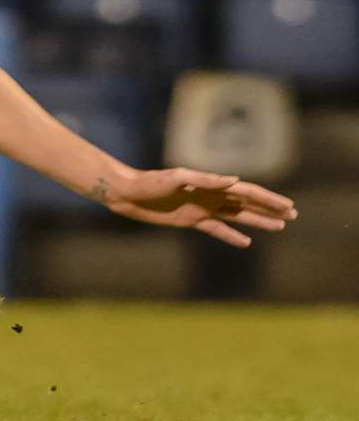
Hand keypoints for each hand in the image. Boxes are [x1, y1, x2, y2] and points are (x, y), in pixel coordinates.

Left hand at [96, 167, 298, 247]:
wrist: (127, 193)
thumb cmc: (150, 182)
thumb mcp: (176, 178)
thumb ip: (205, 180)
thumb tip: (234, 180)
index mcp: (210, 185)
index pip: (246, 192)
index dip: (268, 199)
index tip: (288, 206)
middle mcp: (210, 196)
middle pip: (247, 204)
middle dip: (270, 209)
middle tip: (293, 215)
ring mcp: (202, 209)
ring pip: (237, 217)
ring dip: (258, 221)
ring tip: (280, 227)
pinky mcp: (190, 221)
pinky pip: (217, 229)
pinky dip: (232, 236)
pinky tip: (246, 242)